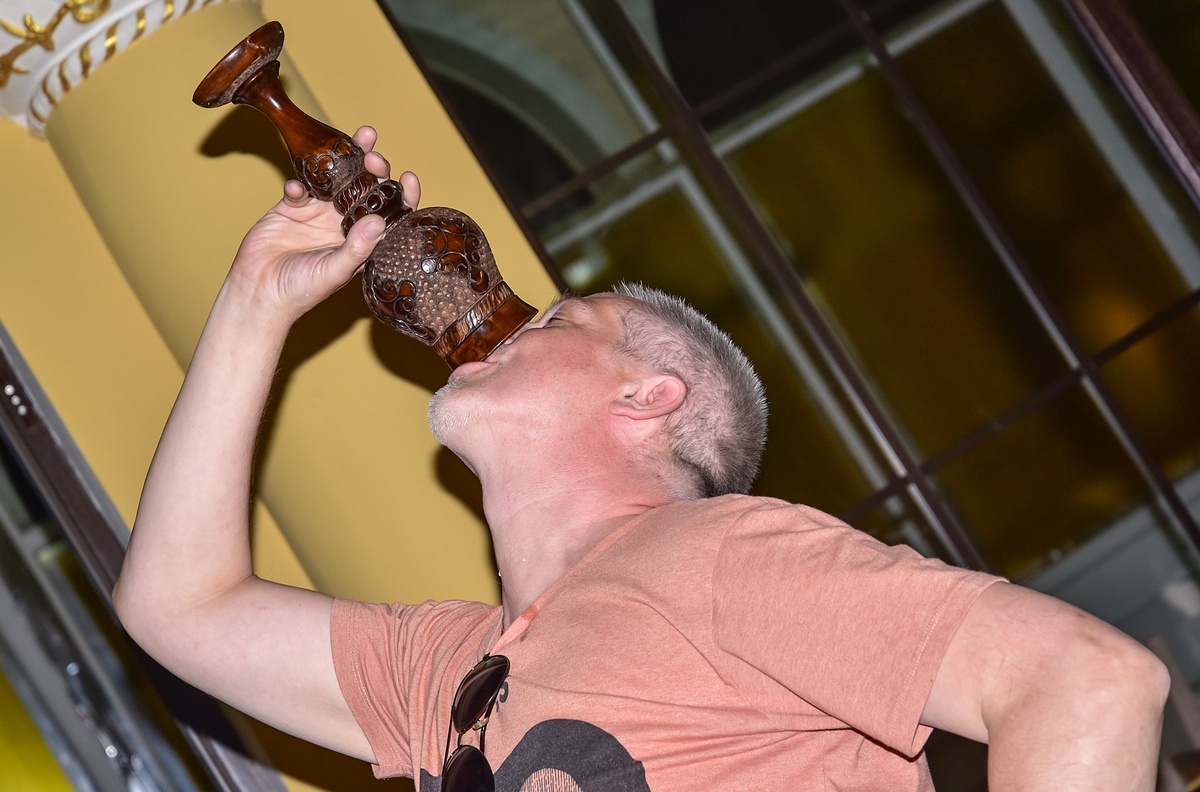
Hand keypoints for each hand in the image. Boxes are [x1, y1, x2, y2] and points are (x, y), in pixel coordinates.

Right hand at [227, 126, 421, 322]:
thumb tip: (379, 220)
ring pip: (336, 178)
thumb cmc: (302, 291)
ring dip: (343, 160)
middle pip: (365, 188)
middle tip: (374, 157)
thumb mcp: (335, 271)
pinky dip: (299, 183)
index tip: (409, 177)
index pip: (390, 213)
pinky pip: (300, 186)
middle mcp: (344, 223)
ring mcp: (318, 213)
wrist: (259, 292)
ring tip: (355, 139)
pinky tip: (297, 189)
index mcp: (363, 240)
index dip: (403, 195)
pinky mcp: (292, 206)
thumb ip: (357, 247)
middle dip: (373, 168)